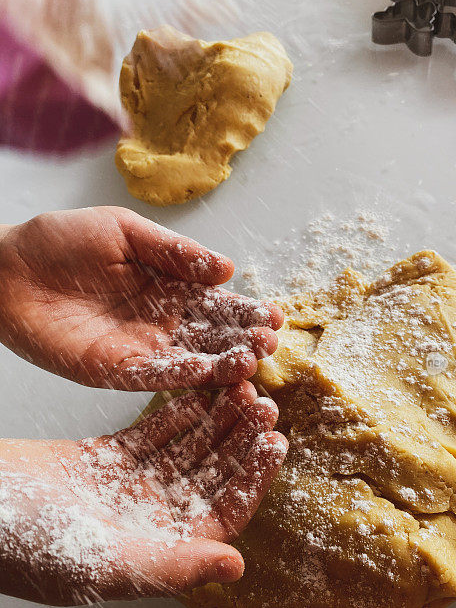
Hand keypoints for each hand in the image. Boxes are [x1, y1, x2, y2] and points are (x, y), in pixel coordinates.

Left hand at [0, 207, 282, 389]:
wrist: (6, 269)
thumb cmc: (61, 241)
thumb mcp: (125, 232)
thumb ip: (175, 253)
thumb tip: (227, 268)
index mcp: (169, 287)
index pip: (217, 303)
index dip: (246, 310)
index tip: (276, 315)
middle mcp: (162, 322)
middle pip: (212, 335)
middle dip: (243, 339)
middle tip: (271, 341)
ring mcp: (141, 349)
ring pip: (191, 359)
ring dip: (222, 362)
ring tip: (252, 359)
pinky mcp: (115, 371)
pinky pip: (155, 376)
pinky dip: (183, 376)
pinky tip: (209, 373)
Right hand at [0, 382, 286, 605]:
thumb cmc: (30, 549)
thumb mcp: (108, 565)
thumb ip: (175, 566)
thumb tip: (237, 565)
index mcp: (162, 549)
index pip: (224, 512)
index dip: (252, 478)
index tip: (274, 442)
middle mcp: (154, 518)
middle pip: (211, 473)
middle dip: (239, 439)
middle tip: (264, 403)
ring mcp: (132, 486)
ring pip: (187, 448)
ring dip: (215, 419)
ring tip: (240, 386)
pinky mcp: (109, 457)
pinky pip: (154, 431)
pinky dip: (178, 410)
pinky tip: (201, 387)